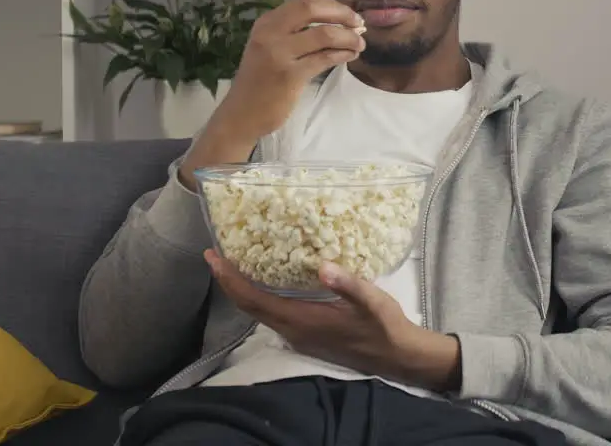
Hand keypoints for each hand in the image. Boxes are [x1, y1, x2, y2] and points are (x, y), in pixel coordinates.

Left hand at [204, 249, 461, 392]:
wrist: (397, 356)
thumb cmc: (384, 327)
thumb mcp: (372, 301)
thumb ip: (348, 284)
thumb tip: (323, 266)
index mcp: (302, 321)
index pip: (254, 299)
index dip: (231, 279)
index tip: (213, 257)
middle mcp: (293, 331)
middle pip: (249, 306)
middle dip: (229, 281)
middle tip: (215, 255)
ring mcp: (298, 336)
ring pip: (259, 311)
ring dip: (242, 289)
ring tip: (233, 264)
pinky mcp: (305, 335)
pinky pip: (272, 314)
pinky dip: (258, 296)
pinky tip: (263, 280)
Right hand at [219, 0, 364, 136]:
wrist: (242, 114)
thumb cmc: (260, 81)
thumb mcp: (269, 47)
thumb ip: (294, 33)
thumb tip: (335, 23)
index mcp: (267, 23)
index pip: (304, 1)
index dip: (332, 5)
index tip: (348, 14)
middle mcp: (270, 33)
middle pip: (312, 9)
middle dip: (342, 14)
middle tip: (358, 24)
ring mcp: (279, 53)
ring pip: (323, 34)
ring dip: (348, 37)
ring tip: (359, 44)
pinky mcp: (290, 75)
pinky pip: (324, 58)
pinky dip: (342, 55)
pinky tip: (349, 56)